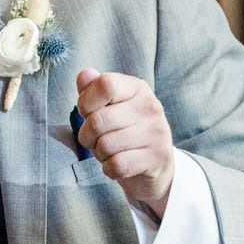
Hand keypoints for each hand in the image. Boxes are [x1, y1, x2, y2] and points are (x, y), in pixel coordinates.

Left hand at [75, 68, 175, 218]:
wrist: (154, 164)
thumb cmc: (123, 130)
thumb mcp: (108, 106)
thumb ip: (93, 89)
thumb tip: (84, 74)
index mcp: (137, 87)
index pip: (105, 84)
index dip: (86, 102)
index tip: (88, 112)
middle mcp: (150, 106)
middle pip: (98, 120)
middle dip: (87, 135)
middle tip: (96, 139)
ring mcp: (157, 131)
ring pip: (105, 145)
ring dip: (100, 153)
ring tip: (110, 151)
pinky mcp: (158, 156)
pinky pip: (117, 165)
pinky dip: (109, 169)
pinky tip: (118, 164)